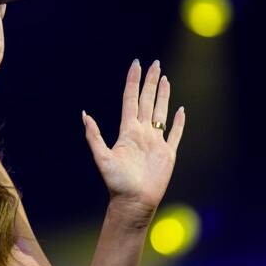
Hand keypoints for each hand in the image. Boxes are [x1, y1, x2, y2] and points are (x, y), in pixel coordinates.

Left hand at [82, 59, 185, 224]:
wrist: (133, 202)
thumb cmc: (117, 183)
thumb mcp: (101, 157)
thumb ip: (94, 136)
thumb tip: (84, 114)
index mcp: (127, 131)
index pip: (131, 99)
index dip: (133, 81)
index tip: (136, 64)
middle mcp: (142, 133)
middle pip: (147, 101)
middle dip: (150, 82)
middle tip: (154, 63)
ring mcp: (156, 142)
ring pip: (160, 112)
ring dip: (163, 96)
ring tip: (164, 79)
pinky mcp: (168, 153)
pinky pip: (176, 134)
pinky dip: (179, 122)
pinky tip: (181, 110)